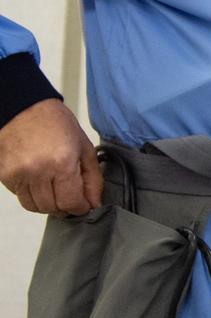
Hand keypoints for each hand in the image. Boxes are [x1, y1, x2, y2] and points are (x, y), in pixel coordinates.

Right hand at [0, 99, 101, 214]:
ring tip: (56, 188)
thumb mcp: (84, 147)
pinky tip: (40, 180)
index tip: (84, 205)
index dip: (80, 208)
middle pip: (52, 208)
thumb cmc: (55, 124)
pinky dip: (33, 195)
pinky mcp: (6, 177)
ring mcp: (19, 175)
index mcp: (62, 162)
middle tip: (71, 196)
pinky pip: (22, 197)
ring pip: (35, 207)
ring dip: (48, 204)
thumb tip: (95, 203)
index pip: (70, 202)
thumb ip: (93, 178)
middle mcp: (38, 171)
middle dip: (65, 207)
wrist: (23, 110)